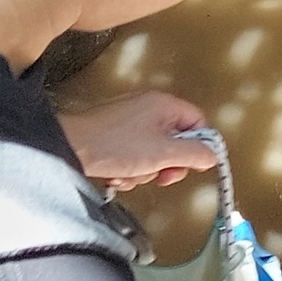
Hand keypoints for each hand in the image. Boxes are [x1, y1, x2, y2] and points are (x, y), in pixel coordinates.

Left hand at [58, 90, 218, 190]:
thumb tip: (212, 156)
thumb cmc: (116, 146)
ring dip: (145, 170)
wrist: (69, 148)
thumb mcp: (163, 154)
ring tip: (130, 173)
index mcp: (164, 104)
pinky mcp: (114, 134)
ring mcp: (129, 120)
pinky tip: (117, 174)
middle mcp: (148, 107)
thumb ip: (194, 154)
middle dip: (167, 164)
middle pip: (176, 140)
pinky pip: (134, 154)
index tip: (189, 166)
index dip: (198, 147)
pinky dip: (129, 168)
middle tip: (159, 176)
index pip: (198, 123)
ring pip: (154, 151)